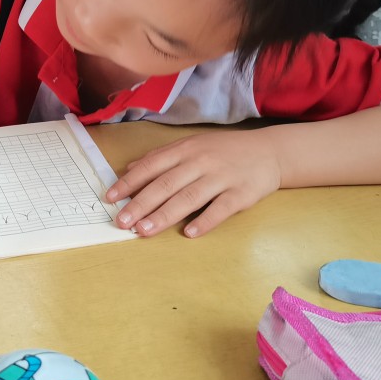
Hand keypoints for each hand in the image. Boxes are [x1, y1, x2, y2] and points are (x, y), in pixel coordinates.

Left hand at [104, 131, 280, 237]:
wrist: (269, 151)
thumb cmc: (223, 151)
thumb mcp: (191, 146)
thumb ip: (160, 157)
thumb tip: (128, 169)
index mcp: (185, 149)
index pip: (151, 166)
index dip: (129, 182)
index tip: (110, 198)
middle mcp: (200, 161)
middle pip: (166, 184)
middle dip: (141, 203)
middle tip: (121, 221)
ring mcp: (221, 177)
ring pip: (189, 197)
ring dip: (164, 215)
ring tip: (144, 231)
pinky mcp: (241, 193)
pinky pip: (220, 208)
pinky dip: (205, 221)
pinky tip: (189, 234)